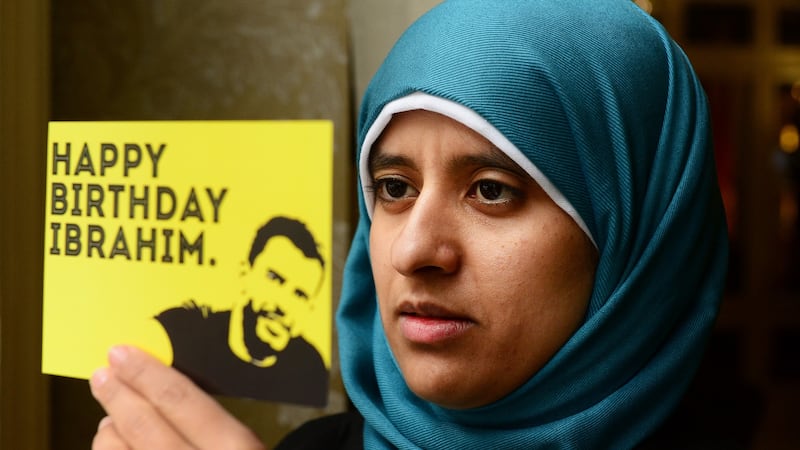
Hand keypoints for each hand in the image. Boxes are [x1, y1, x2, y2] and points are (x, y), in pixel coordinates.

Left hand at [90, 345, 265, 449]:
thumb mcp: (247, 444)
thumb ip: (217, 421)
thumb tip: (167, 385)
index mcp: (233, 446)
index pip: (179, 400)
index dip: (146, 373)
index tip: (123, 353)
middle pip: (143, 424)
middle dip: (118, 395)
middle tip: (102, 373)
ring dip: (110, 428)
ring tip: (110, 417)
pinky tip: (115, 442)